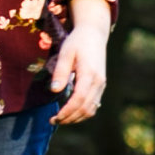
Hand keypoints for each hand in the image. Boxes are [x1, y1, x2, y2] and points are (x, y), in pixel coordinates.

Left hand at [48, 5, 109, 126]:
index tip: (55, 117)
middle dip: (69, 118)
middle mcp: (98, 82)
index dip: (67, 112)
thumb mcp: (66, 53)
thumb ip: (60, 72)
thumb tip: (54, 90)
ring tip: (61, 119)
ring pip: (91, 109)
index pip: (79, 99)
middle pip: (85, 108)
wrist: (94, 34)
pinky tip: (71, 112)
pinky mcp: (101, 85)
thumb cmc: (77, 42)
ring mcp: (101, 84)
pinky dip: (83, 112)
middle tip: (53, 121)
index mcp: (89, 74)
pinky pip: (94, 104)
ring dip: (76, 118)